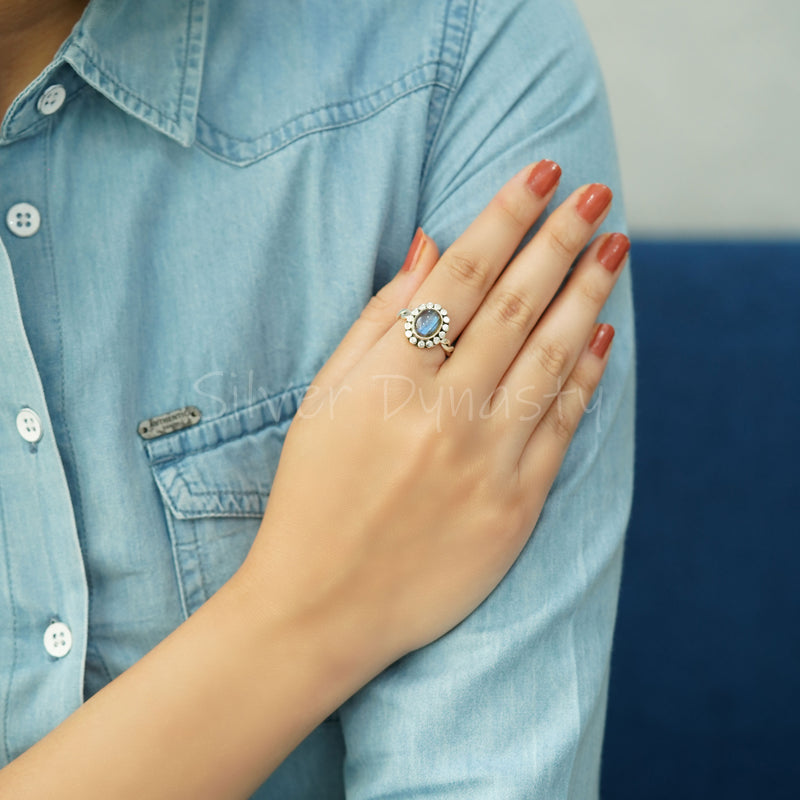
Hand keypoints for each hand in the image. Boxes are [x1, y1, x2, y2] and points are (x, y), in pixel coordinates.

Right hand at [242, 161, 628, 668]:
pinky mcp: (515, 506)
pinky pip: (562, 424)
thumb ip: (379, 320)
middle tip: (597, 194)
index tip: (542, 173)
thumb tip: (429, 247)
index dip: (506, 216)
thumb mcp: (324, 399)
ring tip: (614, 246)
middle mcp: (444, 413)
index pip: (464, 277)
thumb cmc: (313, 494)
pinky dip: (588, 373)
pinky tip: (604, 332)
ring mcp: (486, 461)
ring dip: (589, 292)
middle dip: (561, 239)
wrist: (322, 604)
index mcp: (390, 380)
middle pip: (519, 305)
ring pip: (552, 357)